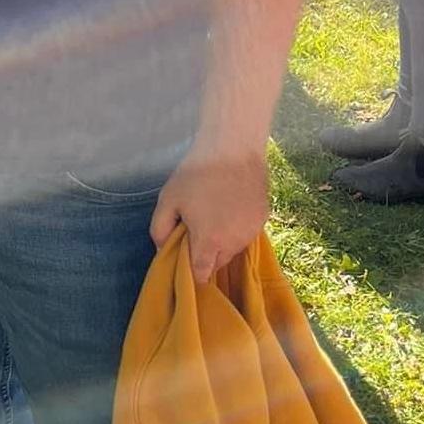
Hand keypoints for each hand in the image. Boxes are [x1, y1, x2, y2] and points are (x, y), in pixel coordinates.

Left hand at [150, 145, 268, 281]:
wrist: (233, 149)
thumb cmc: (196, 174)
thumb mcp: (168, 199)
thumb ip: (160, 230)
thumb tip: (163, 251)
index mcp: (210, 242)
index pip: (201, 274)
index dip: (191, 271)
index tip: (184, 259)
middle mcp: (234, 244)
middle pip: (217, 263)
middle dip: (205, 256)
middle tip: (195, 231)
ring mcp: (251, 232)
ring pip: (233, 249)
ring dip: (222, 242)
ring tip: (212, 216)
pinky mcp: (263, 219)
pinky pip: (245, 234)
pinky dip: (236, 228)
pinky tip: (228, 207)